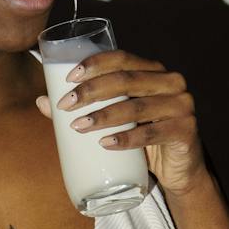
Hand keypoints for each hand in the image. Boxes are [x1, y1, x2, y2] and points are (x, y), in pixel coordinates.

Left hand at [34, 49, 208, 196]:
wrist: (179, 170)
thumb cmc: (142, 138)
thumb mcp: (116, 120)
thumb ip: (84, 107)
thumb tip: (42, 101)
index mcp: (154, 71)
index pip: (122, 58)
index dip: (95, 64)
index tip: (68, 78)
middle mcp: (171, 82)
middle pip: (126, 80)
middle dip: (92, 91)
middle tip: (66, 106)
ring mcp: (182, 106)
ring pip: (137, 107)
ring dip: (104, 116)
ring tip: (78, 126)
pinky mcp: (186, 131)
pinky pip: (153, 133)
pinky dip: (127, 139)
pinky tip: (105, 143)